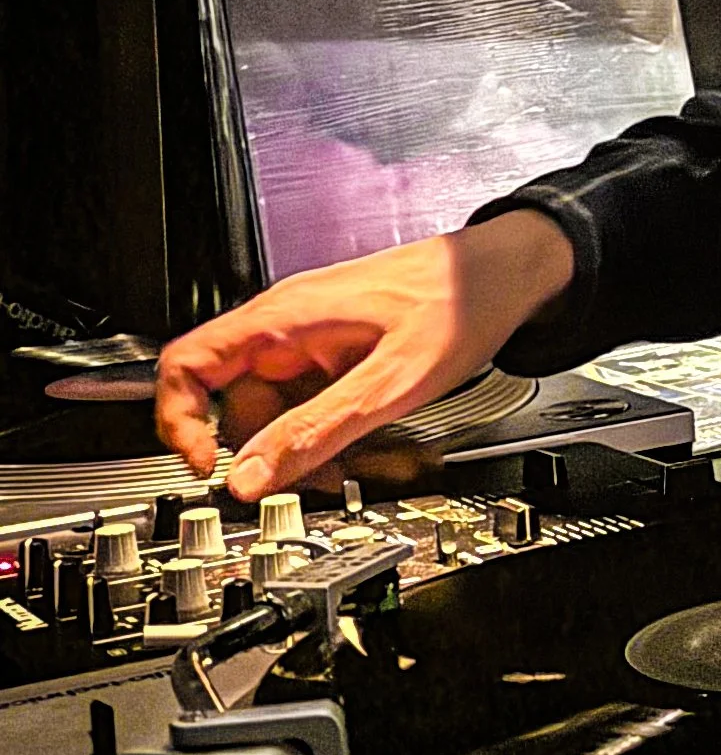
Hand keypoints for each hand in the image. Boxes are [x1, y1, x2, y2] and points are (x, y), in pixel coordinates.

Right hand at [154, 211, 575, 502]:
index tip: (204, 468)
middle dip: (261, 451)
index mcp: (283, 319)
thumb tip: (251, 477)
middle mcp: (287, 326)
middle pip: (231, 401)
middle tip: (304, 482)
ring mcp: (310, 339)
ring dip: (299, 447)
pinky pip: (308, 402)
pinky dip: (325, 432)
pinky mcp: (336, 354)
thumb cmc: (457, 302)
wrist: (506, 273)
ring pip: (273, 409)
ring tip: (347, 463)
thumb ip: (316, 430)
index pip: (186, 365)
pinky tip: (361, 443)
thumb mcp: (389, 382)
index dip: (179, 421)